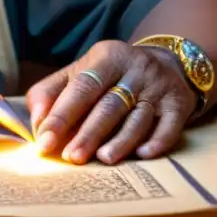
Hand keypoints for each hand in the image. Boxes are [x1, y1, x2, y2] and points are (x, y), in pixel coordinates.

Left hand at [26, 40, 195, 164]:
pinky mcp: (179, 103)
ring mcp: (159, 86)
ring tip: (102, 159)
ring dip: (120, 141)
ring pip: (138, 118)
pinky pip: (169, 126)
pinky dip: (156, 141)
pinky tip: (142, 155)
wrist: (166, 62)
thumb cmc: (111, 75)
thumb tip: (36, 122)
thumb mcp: (80, 72)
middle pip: (109, 105)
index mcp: (106, 56)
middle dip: (88, 133)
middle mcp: (135, 68)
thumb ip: (51, 92)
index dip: (62, 115)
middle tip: (71, 157)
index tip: (45, 141)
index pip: (81, 87)